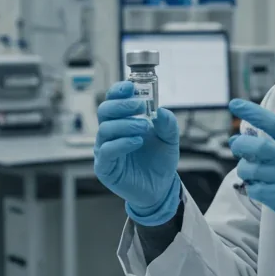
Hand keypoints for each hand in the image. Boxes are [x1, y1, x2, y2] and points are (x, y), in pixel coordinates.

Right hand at [95, 82, 181, 223]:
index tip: (130, 87)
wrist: (160, 188)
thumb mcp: (169, 140)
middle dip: (121, 105)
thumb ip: (167, 124)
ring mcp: (105, 150)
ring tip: (144, 127)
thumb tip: (161, 111)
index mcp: (122, 121)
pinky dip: (122, 143)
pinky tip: (136, 141)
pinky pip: (107, 151)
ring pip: (105, 130)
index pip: (113, 100)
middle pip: (104, 111)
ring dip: (125, 124)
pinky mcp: (105, 167)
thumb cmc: (159, 161)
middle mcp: (110, 133)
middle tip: (139, 106)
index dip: (118, 91)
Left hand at [228, 99, 274, 237]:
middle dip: (240, 145)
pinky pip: (252, 188)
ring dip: (244, 170)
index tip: (234, 104)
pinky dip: (251, 188)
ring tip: (254, 174)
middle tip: (237, 146)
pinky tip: (260, 188)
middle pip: (255, 146)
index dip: (252, 112)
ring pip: (249, 168)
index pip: (273, 123)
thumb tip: (238, 139)